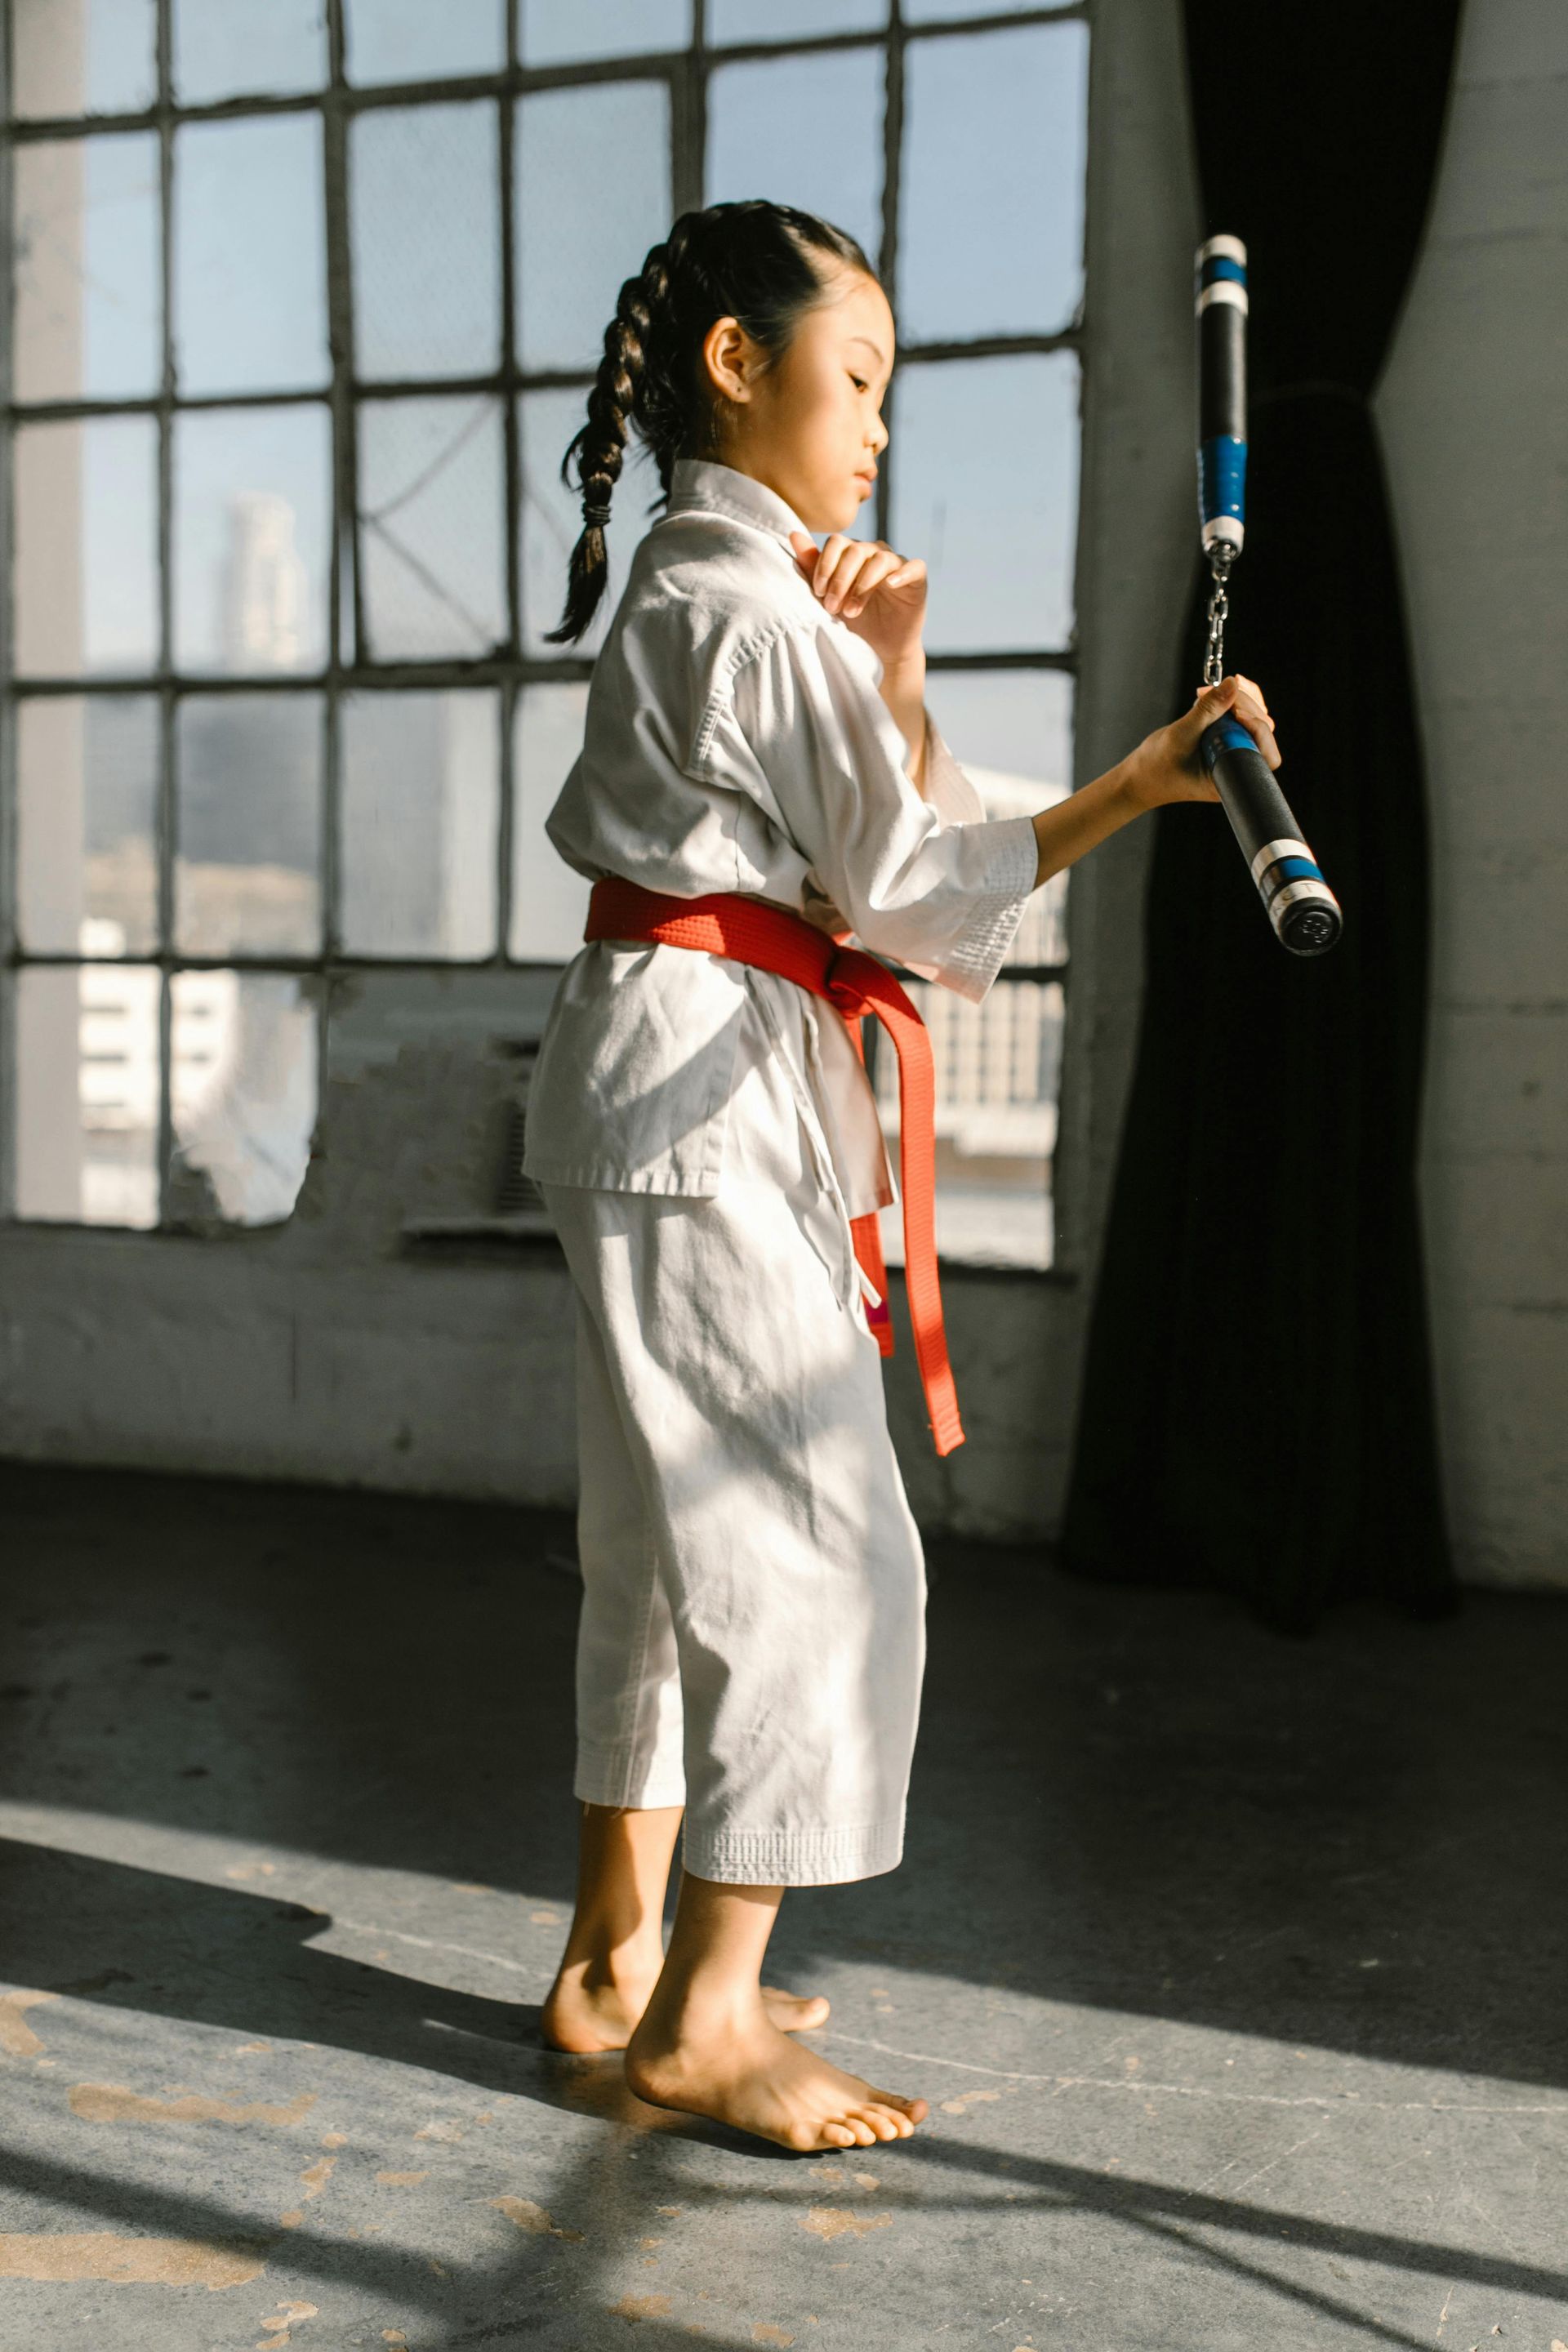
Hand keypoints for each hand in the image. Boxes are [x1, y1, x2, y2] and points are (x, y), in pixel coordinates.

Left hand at [788, 526, 926, 668]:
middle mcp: (875, 552)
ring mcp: (897, 563)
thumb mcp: (828, 598)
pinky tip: (890, 585)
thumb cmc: (855, 620)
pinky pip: (913, 567)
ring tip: (851, 611)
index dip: (825, 564)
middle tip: (831, 607)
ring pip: (880, 560)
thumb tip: (793, 534)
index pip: (837, 542)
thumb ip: (812, 567)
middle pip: (856, 551)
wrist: (881, 648)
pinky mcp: (917, 578)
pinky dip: (902, 573)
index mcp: (853, 553)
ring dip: (862, 586)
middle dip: (840, 580)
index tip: (817, 591)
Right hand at [1119, 673, 1279, 812]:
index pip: (1265, 754)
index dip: (1257, 730)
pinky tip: (1212, 695)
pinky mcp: (1225, 741)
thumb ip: (1208, 710)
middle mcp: (1236, 766)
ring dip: (1237, 700)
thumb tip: (1232, 684)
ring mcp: (1232, 752)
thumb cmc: (1156, 768)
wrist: (1140, 776)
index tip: (1236, 714)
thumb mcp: (1180, 736)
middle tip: (1218, 693)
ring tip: (1208, 692)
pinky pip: (1239, 719)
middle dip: (1244, 706)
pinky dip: (1229, 702)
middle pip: (1261, 731)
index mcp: (1230, 777)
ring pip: (1253, 721)